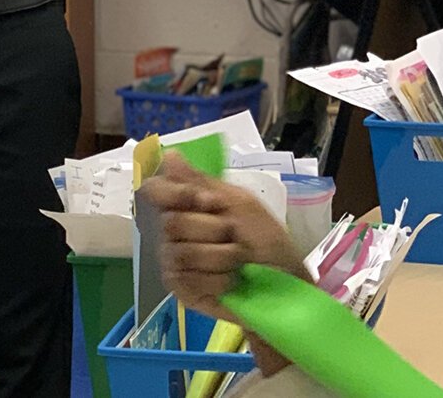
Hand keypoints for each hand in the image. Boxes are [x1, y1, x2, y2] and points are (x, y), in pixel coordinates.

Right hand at [141, 156, 309, 318]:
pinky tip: (231, 281)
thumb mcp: (241, 204)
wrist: (287, 285)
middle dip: (211, 229)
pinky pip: (186, 279)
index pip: (155, 189)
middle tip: (234, 235)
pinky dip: (217, 279)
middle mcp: (173, 232)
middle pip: (170, 223)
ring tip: (237, 261)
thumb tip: (169, 154)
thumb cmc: (268, 241)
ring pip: (180, 252)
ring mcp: (174, 262)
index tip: (208, 201)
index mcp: (186, 206)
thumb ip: (202, 181)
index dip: (176, 193)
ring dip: (219, 257)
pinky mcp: (180, 289)